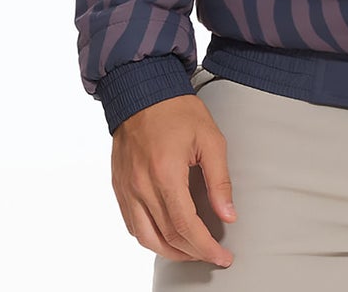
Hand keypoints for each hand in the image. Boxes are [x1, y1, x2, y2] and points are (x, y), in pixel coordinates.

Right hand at [111, 94, 237, 268]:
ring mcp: (127, 188)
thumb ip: (219, 181)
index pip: (186, 227)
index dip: (206, 248)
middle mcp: (142, 186)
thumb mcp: (210, 139)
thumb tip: (228, 216)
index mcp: (166, 173)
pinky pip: (132, 225)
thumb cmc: (178, 111)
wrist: (142, 90)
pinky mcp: (119, 187)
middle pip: (167, 237)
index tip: (223, 257)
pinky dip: (150, 238)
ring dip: (170, 252)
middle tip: (212, 256)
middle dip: (193, 253)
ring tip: (192, 251)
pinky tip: (166, 236)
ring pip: (146, 238)